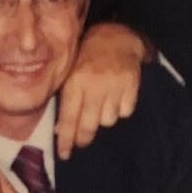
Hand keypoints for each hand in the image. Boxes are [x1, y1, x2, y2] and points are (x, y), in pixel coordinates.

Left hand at [54, 22, 147, 159]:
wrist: (117, 38)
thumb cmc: (87, 58)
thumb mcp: (70, 74)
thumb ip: (65, 100)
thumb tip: (59, 130)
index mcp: (75, 82)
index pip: (68, 118)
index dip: (66, 140)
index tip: (65, 154)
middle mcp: (94, 86)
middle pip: (89, 126)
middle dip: (83, 139)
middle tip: (82, 142)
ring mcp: (115, 87)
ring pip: (107, 121)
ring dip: (103, 119)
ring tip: (101, 105)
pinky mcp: (132, 88)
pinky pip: (124, 112)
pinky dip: (119, 110)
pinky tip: (115, 98)